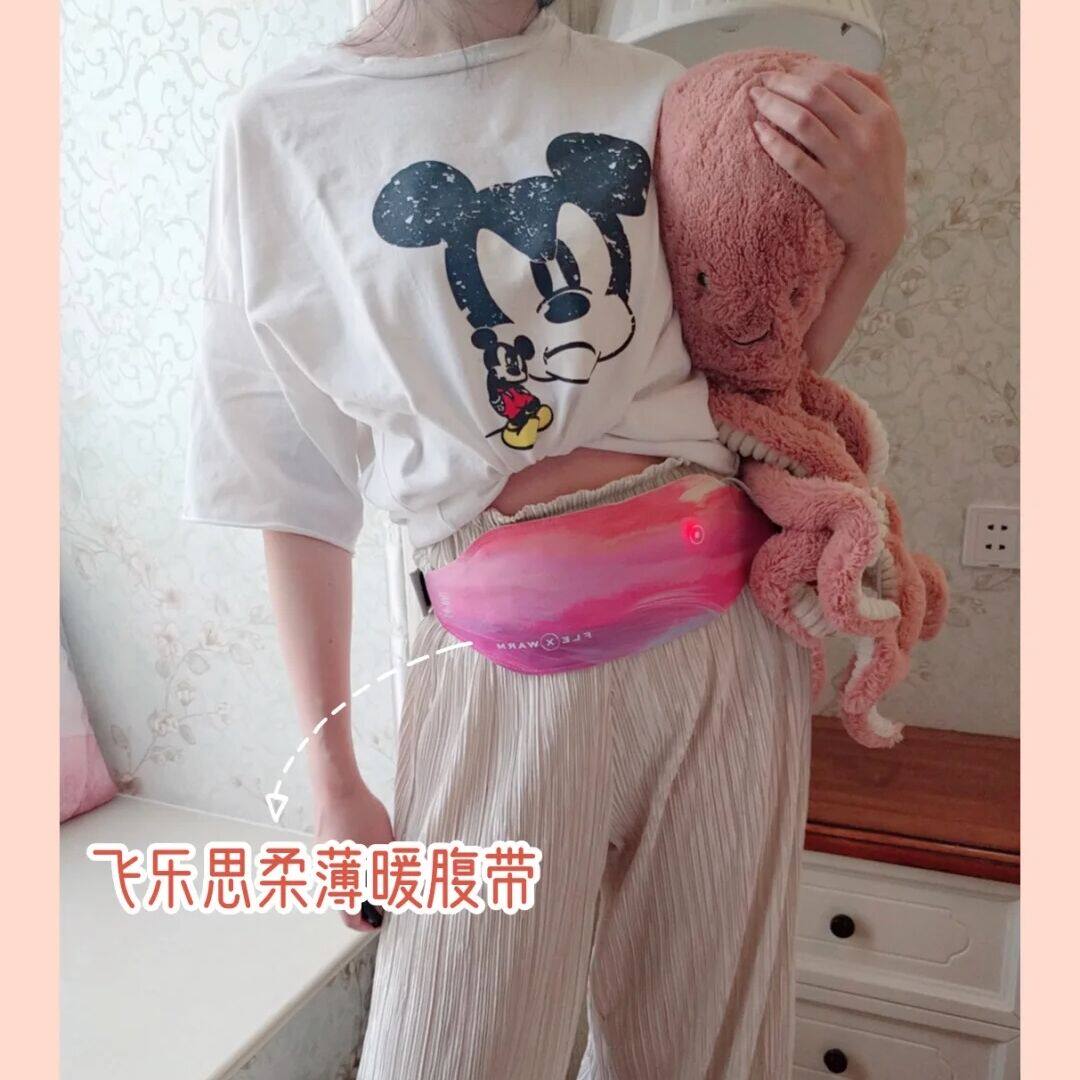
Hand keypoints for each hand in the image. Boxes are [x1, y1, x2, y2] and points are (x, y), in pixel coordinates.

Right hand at [314, 776, 394, 932]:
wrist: (337, 788)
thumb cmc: (360, 817)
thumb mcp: (384, 849)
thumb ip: (388, 877)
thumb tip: (393, 896)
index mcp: (341, 882)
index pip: (350, 919)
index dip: (367, 924)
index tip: (381, 920)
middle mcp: (326, 876)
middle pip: (347, 898)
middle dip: (368, 896)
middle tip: (387, 886)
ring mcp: (322, 858)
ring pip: (344, 877)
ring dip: (361, 876)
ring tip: (381, 858)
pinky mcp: (321, 843)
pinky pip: (338, 860)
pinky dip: (353, 860)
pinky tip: (367, 841)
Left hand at [749, 60, 906, 268]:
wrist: (881, 228)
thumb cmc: (881, 176)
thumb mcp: (892, 132)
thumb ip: (873, 97)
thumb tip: (837, 68)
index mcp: (881, 115)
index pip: (838, 78)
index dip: (805, 69)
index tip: (784, 68)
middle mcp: (866, 135)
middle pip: (816, 94)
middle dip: (783, 82)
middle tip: (761, 79)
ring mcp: (847, 163)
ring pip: (802, 122)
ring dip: (773, 105)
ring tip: (755, 99)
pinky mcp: (829, 190)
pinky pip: (794, 160)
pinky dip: (773, 142)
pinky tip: (758, 132)